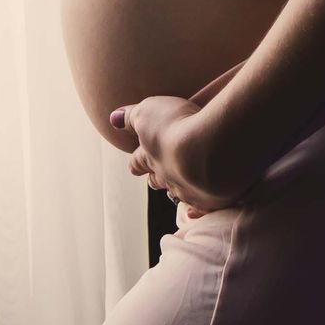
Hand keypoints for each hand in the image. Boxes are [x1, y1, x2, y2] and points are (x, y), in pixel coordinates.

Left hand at [107, 81, 253, 216]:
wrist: (209, 149)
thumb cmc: (176, 126)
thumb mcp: (148, 112)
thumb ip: (131, 116)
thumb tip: (112, 119)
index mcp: (150, 157)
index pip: (138, 163)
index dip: (136, 163)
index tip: (135, 165)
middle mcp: (167, 177)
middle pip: (157, 181)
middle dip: (156, 179)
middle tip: (156, 179)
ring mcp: (189, 190)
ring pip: (178, 195)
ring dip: (178, 191)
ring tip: (180, 189)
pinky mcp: (211, 199)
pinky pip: (201, 208)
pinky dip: (198, 210)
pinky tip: (195, 212)